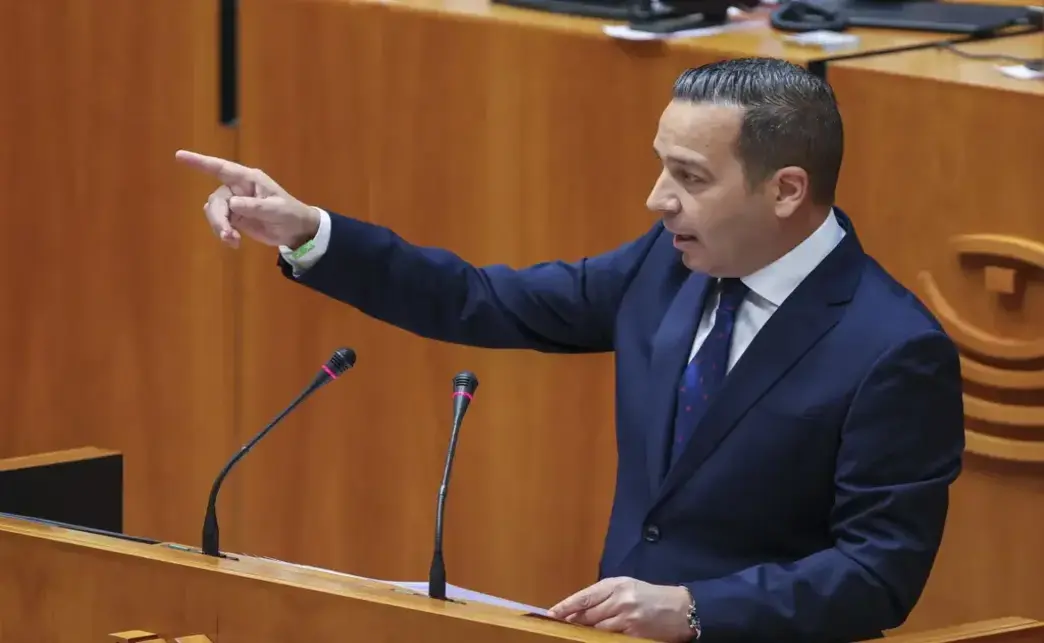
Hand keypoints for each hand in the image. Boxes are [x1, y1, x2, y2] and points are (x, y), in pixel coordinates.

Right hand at [175, 150, 319, 248]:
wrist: (296, 231)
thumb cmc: (290, 214)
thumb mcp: (277, 210)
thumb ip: (256, 207)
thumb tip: (233, 204)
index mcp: (249, 180)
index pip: (221, 168)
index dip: (200, 162)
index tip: (179, 156)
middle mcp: (238, 189)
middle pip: (216, 200)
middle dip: (218, 218)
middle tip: (227, 234)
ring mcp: (235, 204)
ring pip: (215, 213)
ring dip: (220, 228)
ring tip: (232, 241)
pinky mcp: (235, 218)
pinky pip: (220, 224)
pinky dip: (224, 234)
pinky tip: (235, 243)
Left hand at [548, 577, 693, 642]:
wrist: (681, 609)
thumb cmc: (651, 596)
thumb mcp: (628, 586)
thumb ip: (605, 595)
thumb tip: (580, 608)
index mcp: (617, 585)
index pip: (585, 597)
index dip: (566, 606)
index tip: (551, 613)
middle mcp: (620, 600)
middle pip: (587, 614)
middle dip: (572, 621)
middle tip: (558, 625)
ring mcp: (626, 619)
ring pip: (596, 629)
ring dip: (584, 632)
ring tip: (574, 633)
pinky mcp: (633, 635)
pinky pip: (610, 638)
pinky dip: (600, 639)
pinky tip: (594, 639)